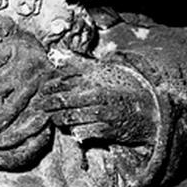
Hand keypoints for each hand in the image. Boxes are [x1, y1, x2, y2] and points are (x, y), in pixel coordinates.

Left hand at [40, 60, 156, 145]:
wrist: (148, 112)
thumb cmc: (119, 92)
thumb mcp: (101, 73)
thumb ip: (78, 64)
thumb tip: (56, 53)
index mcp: (95, 83)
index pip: (64, 83)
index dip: (48, 88)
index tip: (39, 91)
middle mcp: (98, 98)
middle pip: (64, 102)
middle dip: (48, 105)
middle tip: (38, 107)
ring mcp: (102, 116)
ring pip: (71, 119)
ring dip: (59, 120)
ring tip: (53, 118)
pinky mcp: (107, 131)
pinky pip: (84, 134)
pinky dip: (76, 132)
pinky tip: (71, 130)